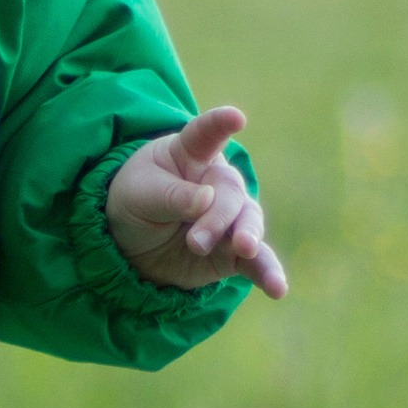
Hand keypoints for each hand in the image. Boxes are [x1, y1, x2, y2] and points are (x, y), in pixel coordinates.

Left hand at [104, 105, 287, 297]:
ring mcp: (230, 217)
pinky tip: (278, 289)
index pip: (206, 135)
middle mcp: (217, 182)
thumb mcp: (139, 194)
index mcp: (191, 154)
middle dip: (217, 217)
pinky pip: (256, 261)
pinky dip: (268, 273)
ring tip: (244, 249)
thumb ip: (171, 196)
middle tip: (193, 241)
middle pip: (230, 193)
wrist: (129, 246)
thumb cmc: (134, 202)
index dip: (220, 124)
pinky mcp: (233, 252)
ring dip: (247, 237)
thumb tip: (207, 200)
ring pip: (249, 222)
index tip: (235, 118)